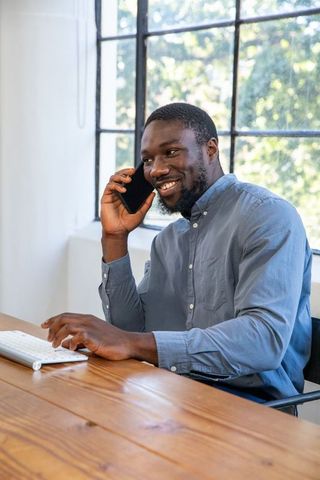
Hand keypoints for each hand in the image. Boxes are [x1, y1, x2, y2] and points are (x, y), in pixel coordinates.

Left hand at [41, 313, 157, 363]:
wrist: (128, 343)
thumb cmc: (112, 341)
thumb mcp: (93, 339)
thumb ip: (78, 340)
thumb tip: (65, 344)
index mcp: (87, 319)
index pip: (66, 315)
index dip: (53, 320)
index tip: (44, 325)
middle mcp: (87, 320)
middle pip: (63, 318)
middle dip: (52, 327)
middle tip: (48, 338)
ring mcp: (90, 327)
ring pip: (66, 326)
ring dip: (58, 336)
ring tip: (55, 345)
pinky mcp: (93, 336)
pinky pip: (77, 337)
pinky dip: (71, 343)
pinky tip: (72, 349)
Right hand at [100, 167, 154, 236]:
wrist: (118, 232)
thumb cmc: (128, 223)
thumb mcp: (141, 212)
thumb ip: (147, 203)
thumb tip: (153, 193)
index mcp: (126, 194)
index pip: (127, 179)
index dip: (131, 173)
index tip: (138, 171)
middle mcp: (118, 192)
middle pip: (119, 176)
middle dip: (125, 171)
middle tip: (132, 171)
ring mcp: (111, 194)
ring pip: (113, 178)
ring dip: (120, 176)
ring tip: (128, 180)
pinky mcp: (106, 198)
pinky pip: (109, 187)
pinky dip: (116, 185)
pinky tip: (123, 190)